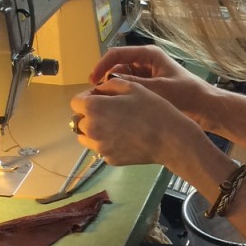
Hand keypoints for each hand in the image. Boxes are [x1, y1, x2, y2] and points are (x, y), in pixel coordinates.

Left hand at [69, 76, 198, 167]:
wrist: (169, 139)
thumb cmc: (152, 109)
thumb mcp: (132, 87)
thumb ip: (108, 85)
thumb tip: (98, 91)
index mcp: (93, 108)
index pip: (76, 102)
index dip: (88, 97)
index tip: (102, 98)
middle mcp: (91, 129)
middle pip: (80, 120)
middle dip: (91, 114)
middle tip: (112, 112)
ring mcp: (99, 147)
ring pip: (86, 137)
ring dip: (95, 130)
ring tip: (115, 126)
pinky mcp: (109, 160)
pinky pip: (101, 149)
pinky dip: (108, 143)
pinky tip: (125, 139)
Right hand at [88, 45, 214, 125]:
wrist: (206, 108)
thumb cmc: (186, 94)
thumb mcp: (157, 89)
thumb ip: (131, 85)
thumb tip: (105, 85)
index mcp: (148, 55)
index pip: (117, 54)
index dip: (101, 66)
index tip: (91, 81)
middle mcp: (146, 62)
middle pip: (117, 67)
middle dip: (106, 80)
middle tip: (98, 97)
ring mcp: (147, 74)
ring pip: (122, 79)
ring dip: (114, 89)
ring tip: (107, 104)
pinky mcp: (149, 87)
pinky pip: (130, 89)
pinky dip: (123, 96)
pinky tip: (118, 108)